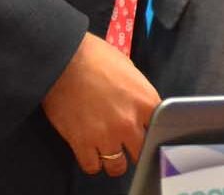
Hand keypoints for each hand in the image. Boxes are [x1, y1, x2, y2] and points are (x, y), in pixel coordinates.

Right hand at [41, 32, 160, 176]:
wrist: (63, 59)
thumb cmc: (95, 57)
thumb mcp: (129, 69)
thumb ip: (138, 93)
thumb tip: (139, 106)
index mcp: (145, 101)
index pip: (160, 130)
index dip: (152, 133)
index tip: (146, 135)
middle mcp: (129, 123)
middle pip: (141, 153)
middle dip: (134, 150)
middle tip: (126, 145)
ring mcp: (106, 136)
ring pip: (118, 167)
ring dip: (114, 161)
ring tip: (107, 153)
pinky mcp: (82, 143)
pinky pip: (92, 167)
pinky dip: (91, 163)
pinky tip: (90, 154)